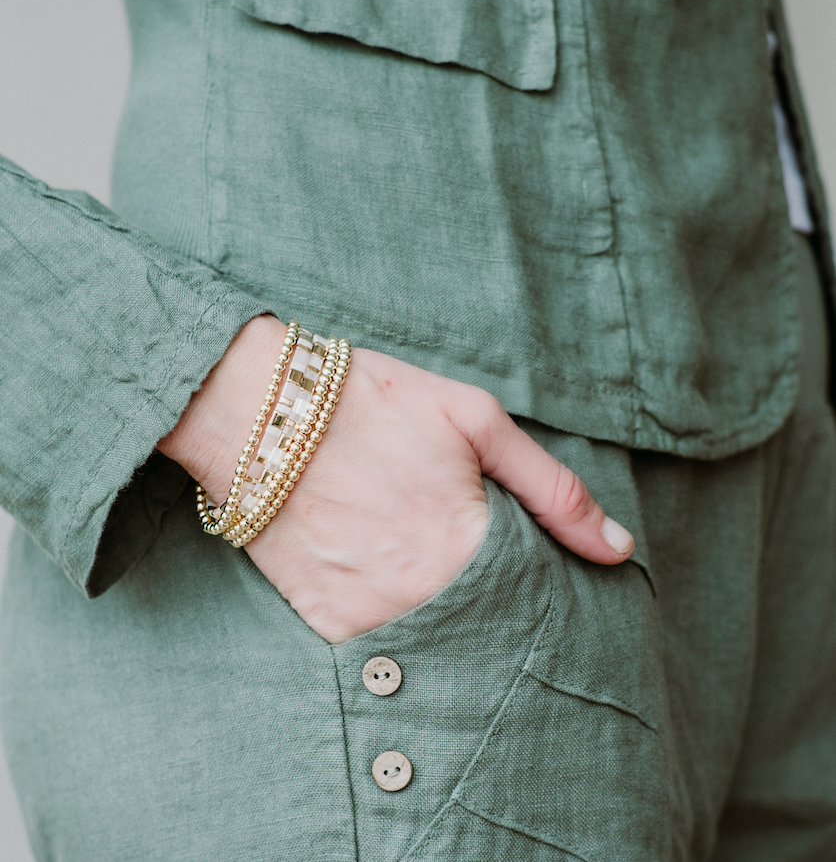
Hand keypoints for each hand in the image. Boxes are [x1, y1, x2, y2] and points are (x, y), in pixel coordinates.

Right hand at [160, 316, 633, 642]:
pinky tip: (389, 580)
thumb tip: (619, 548)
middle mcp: (422, 595)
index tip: (534, 576)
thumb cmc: (372, 403)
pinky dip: (395, 625)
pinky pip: (379, 648)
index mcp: (470, 546)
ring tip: (427, 569)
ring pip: (436, 646)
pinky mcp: (324, 623)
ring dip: (446, 620)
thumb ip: (554, 490)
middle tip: (468, 563)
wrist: (258, 410)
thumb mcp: (476, 421)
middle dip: (495, 609)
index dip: (540, 587)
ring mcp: (369, 616)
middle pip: (489, 630)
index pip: (537, 601)